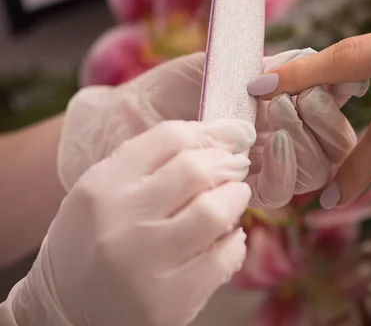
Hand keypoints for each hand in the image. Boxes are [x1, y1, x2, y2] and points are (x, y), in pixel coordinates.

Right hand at [4, 120, 254, 325]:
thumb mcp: (104, 190)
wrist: (67, 309)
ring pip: (216, 212)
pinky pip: (225, 257)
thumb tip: (221, 138)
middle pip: (197, 170)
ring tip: (233, 199)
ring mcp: (147, 263)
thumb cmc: (94, 239)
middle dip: (228, 164)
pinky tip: (224, 239)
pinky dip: (234, 242)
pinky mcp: (170, 300)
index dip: (211, 132)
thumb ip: (153, 162)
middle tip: (235, 168)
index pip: (169, 138)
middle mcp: (123, 221)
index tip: (230, 135)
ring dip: (235, 199)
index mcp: (103, 186)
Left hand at [59, 49, 366, 208]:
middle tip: (302, 97)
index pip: (332, 109)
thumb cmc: (171, 86)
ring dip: (307, 140)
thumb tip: (316, 57)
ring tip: (279, 113)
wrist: (127, 118)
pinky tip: (270, 143)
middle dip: (326, 120)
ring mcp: (264, 169)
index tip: (340, 80)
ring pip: (317, 170)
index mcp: (282, 106)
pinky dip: (285, 167)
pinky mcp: (242, 193)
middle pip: (334, 146)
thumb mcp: (225, 66)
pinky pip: (282, 192)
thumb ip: (273, 65)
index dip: (342, 97)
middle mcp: (281, 140)